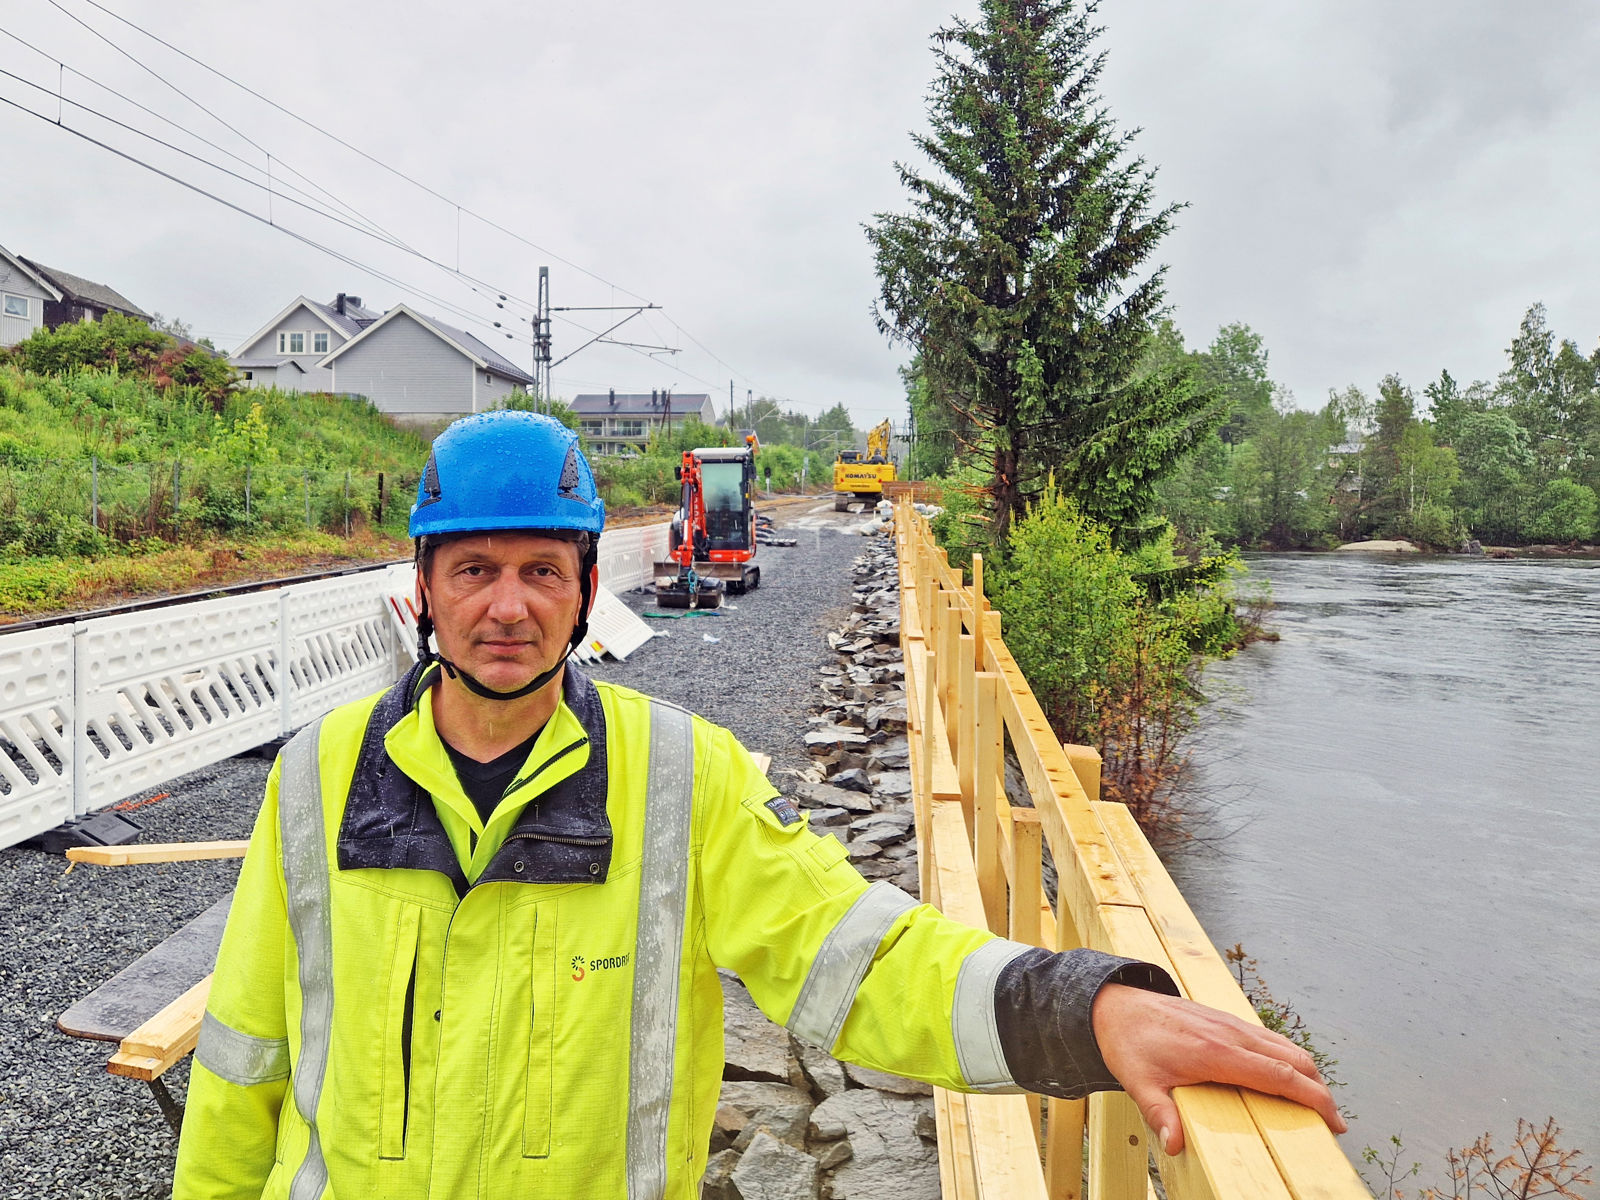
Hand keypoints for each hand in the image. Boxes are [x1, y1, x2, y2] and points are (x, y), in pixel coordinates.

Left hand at [1090, 983, 1346, 1155]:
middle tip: (1334, 1121)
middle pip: (1293, 1059)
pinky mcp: (1226, 1020)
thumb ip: (1160, 1113)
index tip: (1334, 1120)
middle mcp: (1231, 1034)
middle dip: (1320, 1089)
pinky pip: (1269, 1038)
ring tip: (1317, 1102)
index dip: (1312, 1098)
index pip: (1279, 1076)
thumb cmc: (1129, 1044)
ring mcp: (1230, 1023)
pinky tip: (1288, 1075)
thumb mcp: (1139, 1083)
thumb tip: (1175, 1144)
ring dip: (1307, 1072)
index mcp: (1216, 1052)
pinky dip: (1289, 1057)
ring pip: (1284, 1046)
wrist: (1117, 1005)